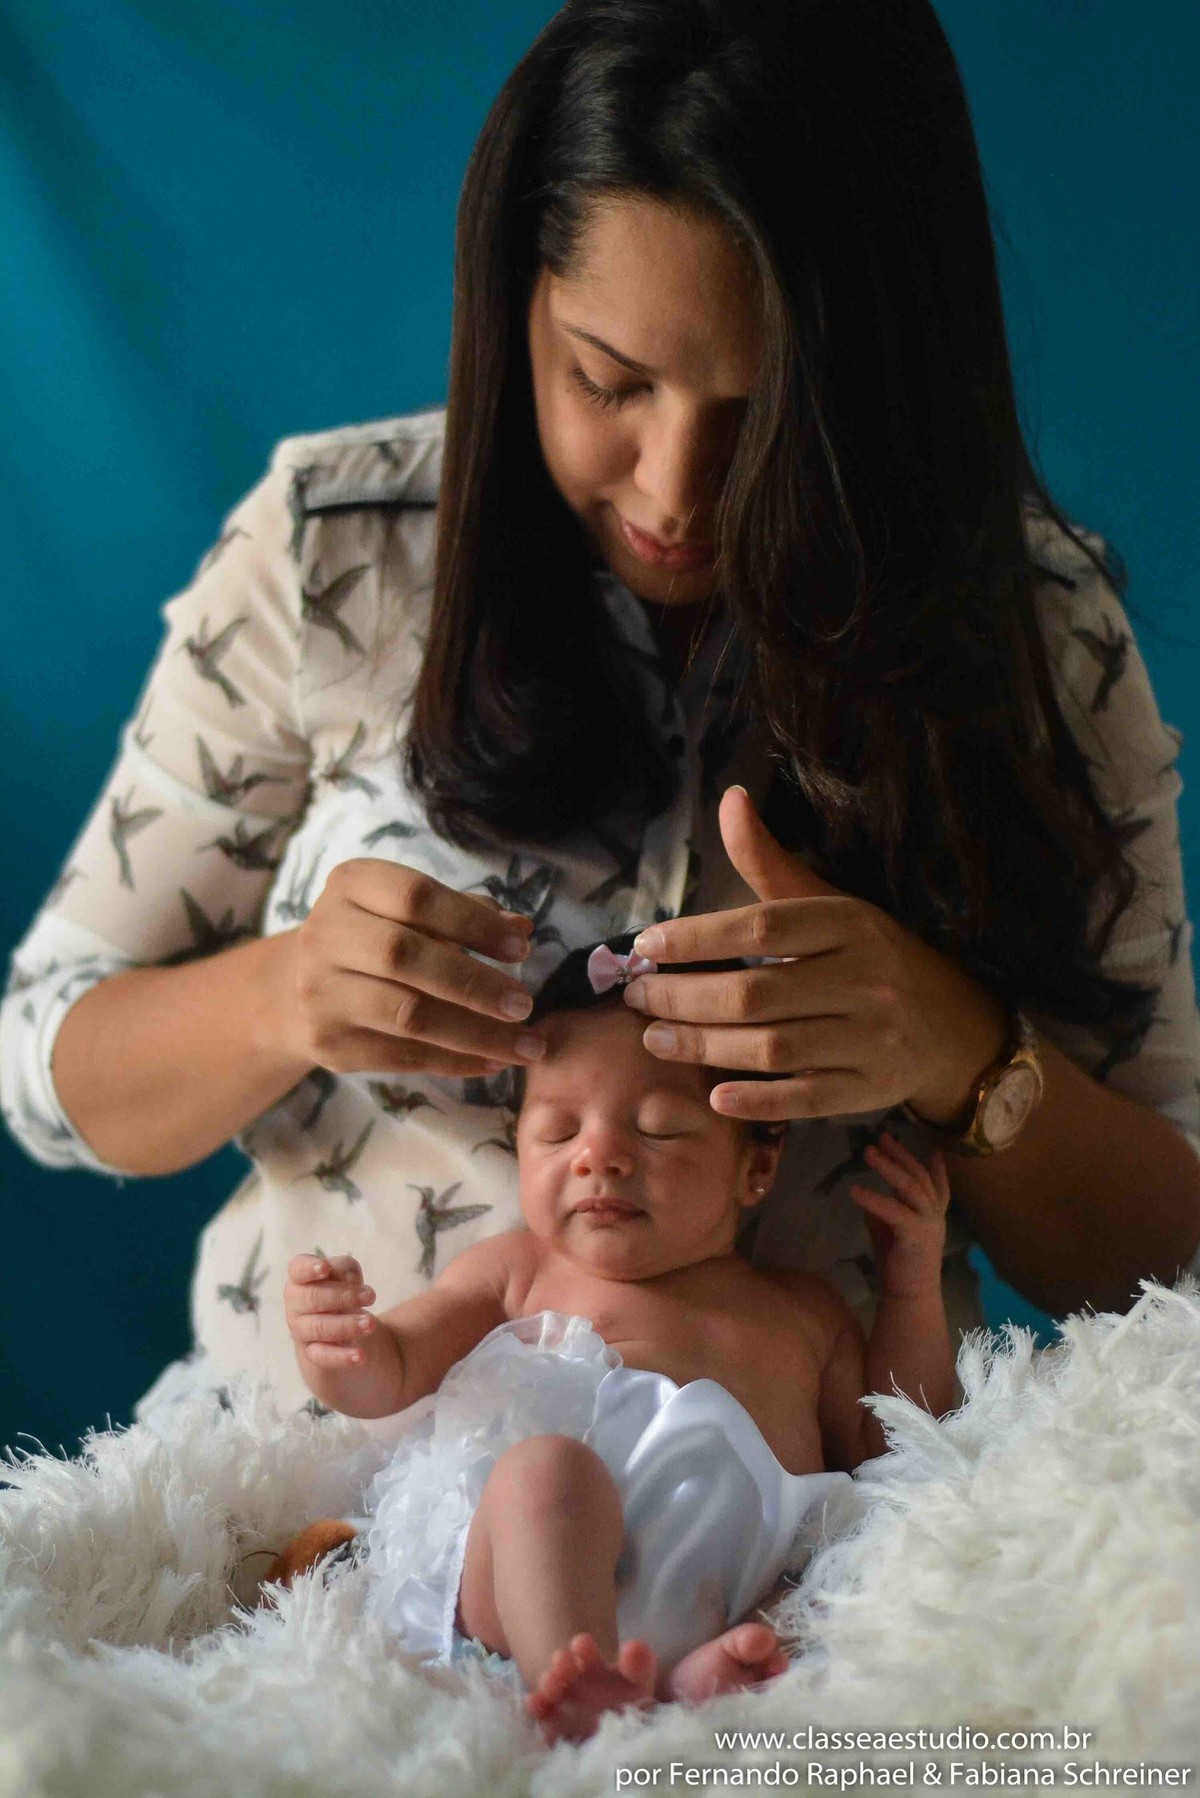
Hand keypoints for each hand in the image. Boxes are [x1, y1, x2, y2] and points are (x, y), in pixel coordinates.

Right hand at [280, 859, 545, 1077]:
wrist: (298, 987)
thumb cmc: (374, 936)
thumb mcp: (409, 912)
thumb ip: (465, 914)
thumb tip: (520, 929)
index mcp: (351, 885)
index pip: (416, 897)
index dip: (472, 923)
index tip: (520, 949)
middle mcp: (325, 935)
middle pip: (405, 957)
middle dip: (475, 984)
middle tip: (524, 1005)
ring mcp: (320, 993)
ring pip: (407, 1015)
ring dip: (476, 1034)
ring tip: (525, 1045)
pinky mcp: (328, 1044)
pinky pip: (402, 1057)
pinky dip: (456, 1061)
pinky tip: (493, 1062)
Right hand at [285, 1252, 381, 1370]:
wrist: (340, 1331)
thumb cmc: (342, 1293)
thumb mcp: (347, 1276)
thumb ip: (345, 1270)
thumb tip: (348, 1278)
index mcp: (301, 1278)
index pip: (298, 1269)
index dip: (309, 1268)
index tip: (325, 1268)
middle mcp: (295, 1304)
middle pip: (313, 1297)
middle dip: (343, 1296)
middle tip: (371, 1296)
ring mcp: (300, 1330)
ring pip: (319, 1327)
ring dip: (346, 1325)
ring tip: (370, 1324)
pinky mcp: (311, 1353)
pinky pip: (323, 1356)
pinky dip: (342, 1356)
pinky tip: (361, 1356)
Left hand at [621, 786, 1007, 1123]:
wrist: (952, 1026)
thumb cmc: (870, 956)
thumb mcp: (828, 903)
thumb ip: (769, 861)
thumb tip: (729, 798)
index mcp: (849, 925)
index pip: (763, 928)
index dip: (699, 937)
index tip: (647, 944)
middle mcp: (864, 981)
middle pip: (757, 995)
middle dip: (685, 998)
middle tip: (637, 997)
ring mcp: (870, 1040)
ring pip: (773, 1048)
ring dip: (705, 1047)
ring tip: (655, 1038)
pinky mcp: (869, 1090)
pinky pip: (806, 1099)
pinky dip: (759, 1100)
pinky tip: (717, 1096)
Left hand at [849, 1132, 949, 1294]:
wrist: (910, 1296)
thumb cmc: (900, 1265)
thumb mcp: (890, 1230)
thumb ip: (885, 1211)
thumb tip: (869, 1193)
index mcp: (933, 1214)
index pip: (937, 1184)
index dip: (936, 1166)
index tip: (933, 1147)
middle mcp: (935, 1215)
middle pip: (919, 1177)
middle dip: (901, 1154)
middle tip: (882, 1136)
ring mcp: (929, 1223)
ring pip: (910, 1187)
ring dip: (889, 1167)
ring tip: (868, 1152)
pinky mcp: (916, 1234)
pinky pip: (894, 1211)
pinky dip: (875, 1199)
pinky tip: (856, 1190)